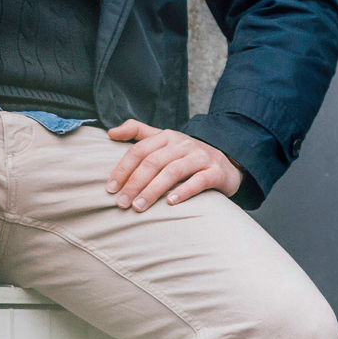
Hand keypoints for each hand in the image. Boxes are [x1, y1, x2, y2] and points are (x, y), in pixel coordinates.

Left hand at [105, 120, 242, 211]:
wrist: (226, 162)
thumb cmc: (186, 155)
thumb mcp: (163, 140)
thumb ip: (138, 132)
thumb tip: (111, 133)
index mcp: (167, 136)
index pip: (140, 150)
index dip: (123, 169)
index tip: (111, 188)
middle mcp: (183, 144)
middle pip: (153, 162)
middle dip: (134, 183)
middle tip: (122, 203)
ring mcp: (200, 157)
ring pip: (173, 172)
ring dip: (153, 190)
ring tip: (139, 206)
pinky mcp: (216, 172)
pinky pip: (198, 181)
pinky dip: (183, 191)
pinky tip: (170, 203)